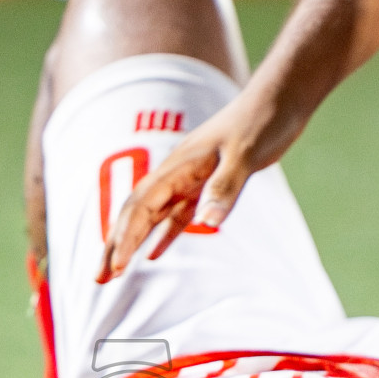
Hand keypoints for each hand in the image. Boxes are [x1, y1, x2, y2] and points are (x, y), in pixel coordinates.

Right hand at [97, 96, 294, 282]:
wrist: (279, 99)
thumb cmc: (262, 122)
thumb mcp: (245, 156)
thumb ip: (224, 188)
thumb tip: (205, 225)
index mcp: (178, 166)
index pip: (141, 206)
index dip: (125, 238)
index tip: (116, 267)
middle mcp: (176, 173)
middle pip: (135, 213)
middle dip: (114, 245)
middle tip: (98, 278)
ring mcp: (188, 179)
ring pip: (150, 216)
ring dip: (131, 243)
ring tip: (114, 273)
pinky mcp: (204, 184)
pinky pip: (176, 215)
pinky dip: (162, 235)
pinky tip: (154, 255)